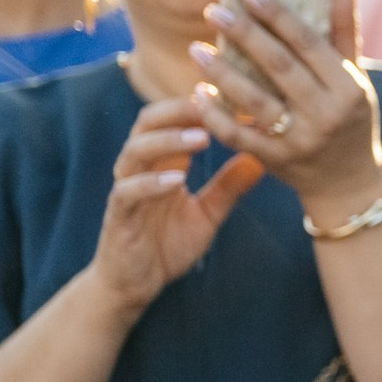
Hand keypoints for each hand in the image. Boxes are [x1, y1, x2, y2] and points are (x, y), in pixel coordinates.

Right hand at [92, 95, 264, 315]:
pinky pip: (128, 192)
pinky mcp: (118, 215)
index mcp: (163, 162)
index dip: (201, 107)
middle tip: (214, 103)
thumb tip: (263, 159)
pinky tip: (177, 180)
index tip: (234, 97)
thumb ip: (230, 186)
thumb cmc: (167, 243)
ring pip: (136, 151)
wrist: (135, 283)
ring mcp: (126, 189)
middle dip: (180, 110)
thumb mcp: (209, 213)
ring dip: (169, 141)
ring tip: (202, 138)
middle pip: (149, 122)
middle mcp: (140, 168)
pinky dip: (151, 183)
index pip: (174, 120)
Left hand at [192, 0, 381, 225]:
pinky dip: (215, 115)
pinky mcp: (276, 161)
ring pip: (254, 101)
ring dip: (221, 73)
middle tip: (214, 11)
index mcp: (348, 88)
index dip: (277, 16)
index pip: (309, 43)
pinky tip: (198, 93)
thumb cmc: (350, 119)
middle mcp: (326, 114)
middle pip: (279, 67)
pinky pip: (238, 135)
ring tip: (196, 48)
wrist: (349, 184)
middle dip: (244, 36)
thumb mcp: (356, 78)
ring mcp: (300, 141)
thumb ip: (344, 32)